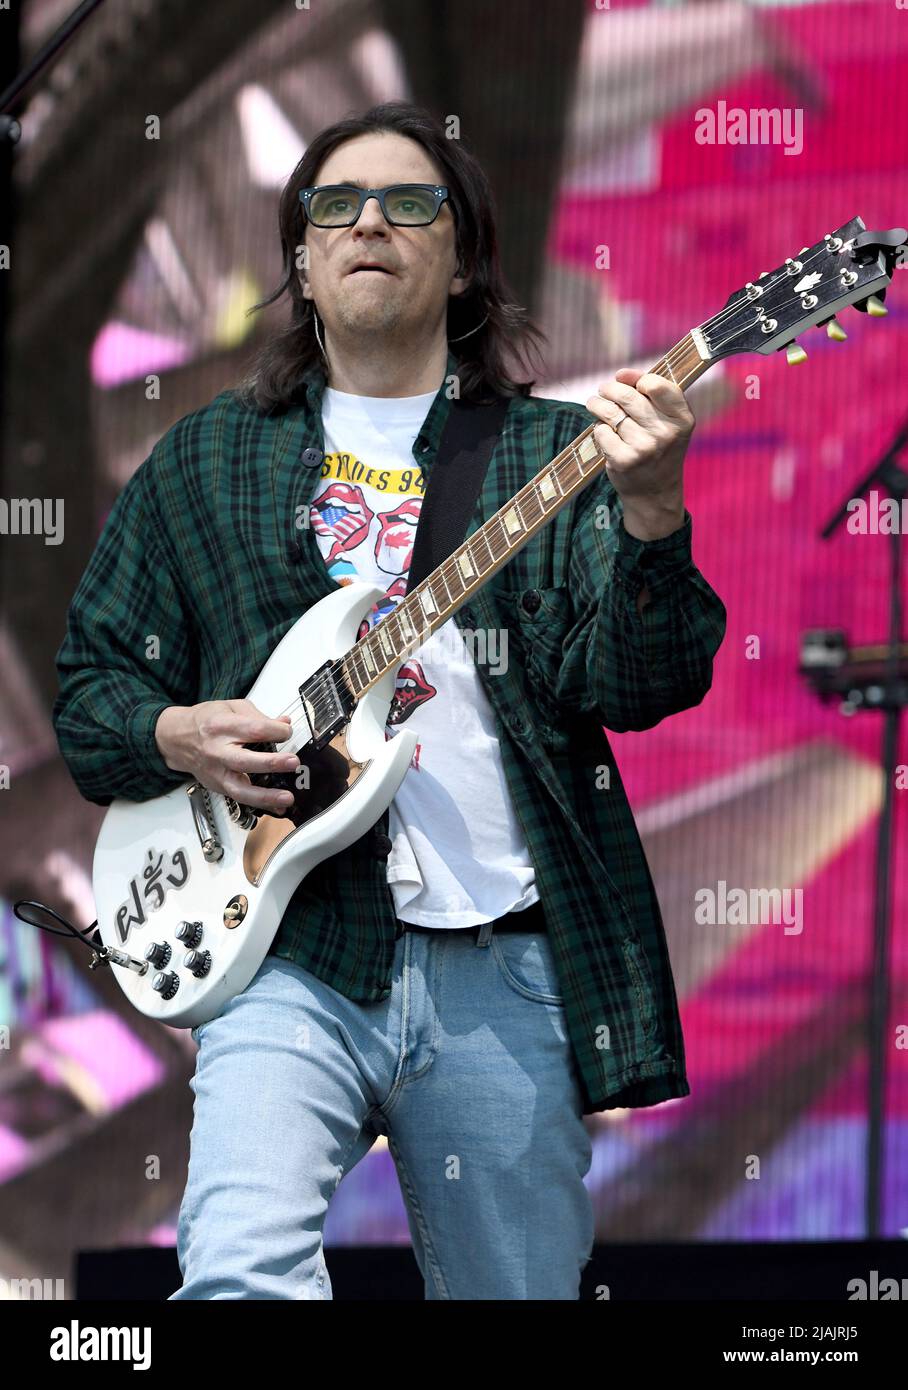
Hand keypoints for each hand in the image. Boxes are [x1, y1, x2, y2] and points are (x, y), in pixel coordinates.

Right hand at [154, 699, 299, 813]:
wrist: (177, 738)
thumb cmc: (206, 721)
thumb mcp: (231, 707)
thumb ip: (259, 716)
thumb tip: (284, 724)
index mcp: (221, 726)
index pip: (252, 729)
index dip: (275, 731)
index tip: (287, 733)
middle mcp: (216, 751)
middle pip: (244, 760)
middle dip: (271, 763)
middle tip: (293, 762)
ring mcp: (216, 772)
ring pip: (240, 788)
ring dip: (266, 795)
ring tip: (287, 797)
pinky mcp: (217, 786)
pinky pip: (239, 798)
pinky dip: (260, 803)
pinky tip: (277, 806)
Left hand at [586, 368, 693, 540]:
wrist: (655, 491)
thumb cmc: (659, 448)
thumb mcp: (670, 422)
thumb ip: (653, 395)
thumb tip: (621, 374)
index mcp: (682, 419)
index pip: (656, 385)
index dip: (636, 377)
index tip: (624, 378)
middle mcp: (666, 433)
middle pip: (627, 396)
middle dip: (610, 389)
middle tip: (603, 390)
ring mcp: (645, 448)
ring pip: (610, 413)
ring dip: (597, 405)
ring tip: (594, 403)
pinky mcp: (624, 460)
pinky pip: (601, 432)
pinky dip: (598, 429)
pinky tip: (603, 432)